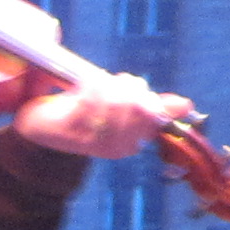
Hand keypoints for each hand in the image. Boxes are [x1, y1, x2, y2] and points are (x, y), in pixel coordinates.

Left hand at [15, 74, 194, 161]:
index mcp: (130, 143)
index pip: (152, 116)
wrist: (42, 125)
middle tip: (116, 83)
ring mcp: (93, 139)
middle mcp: (114, 146)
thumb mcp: (125, 111)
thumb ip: (155, 109)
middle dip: (127, 87)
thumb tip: (187, 106)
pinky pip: (91, 96)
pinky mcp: (71, 126)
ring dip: (108, 84)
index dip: (146, 98)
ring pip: (114, 99)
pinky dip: (91, 84)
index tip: (133, 88)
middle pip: (135, 105)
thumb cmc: (87, 115)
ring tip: (98, 84)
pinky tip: (83, 88)